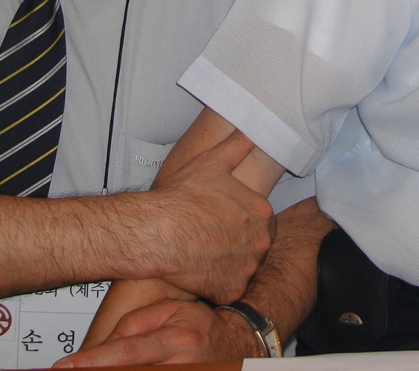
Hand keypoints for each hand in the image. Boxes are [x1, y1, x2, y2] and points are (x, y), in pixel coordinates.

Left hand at [53, 299, 258, 366]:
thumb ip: (136, 323)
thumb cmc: (202, 326)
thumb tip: (106, 347)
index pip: (127, 351)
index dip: (94, 361)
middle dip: (99, 370)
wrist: (236, 346)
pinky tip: (114, 368)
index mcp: (177, 339)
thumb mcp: (172, 310)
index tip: (67, 366)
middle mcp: (181, 363)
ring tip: (94, 366)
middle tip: (73, 369)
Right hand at [136, 130, 274, 302]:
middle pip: (255, 244)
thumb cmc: (181, 196)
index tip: (221, 219)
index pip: (261, 219)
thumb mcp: (211, 161)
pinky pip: (228, 288)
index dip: (240, 219)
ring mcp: (247, 267)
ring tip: (203, 252)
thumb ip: (237, 146)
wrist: (157, 231)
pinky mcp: (230, 289)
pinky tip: (199, 269)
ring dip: (228, 263)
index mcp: (261, 211)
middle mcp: (261, 241)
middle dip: (237, 242)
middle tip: (211, 237)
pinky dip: (216, 282)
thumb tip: (251, 130)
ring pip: (243, 267)